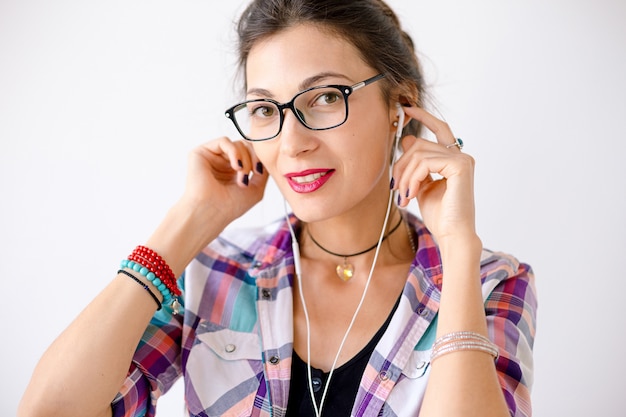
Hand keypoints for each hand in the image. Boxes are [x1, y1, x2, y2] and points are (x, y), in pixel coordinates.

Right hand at [181, 137, 268, 224]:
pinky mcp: (201, 152)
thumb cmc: (230, 206)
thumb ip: (263, 171)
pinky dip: (234, 152)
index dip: (259, 157)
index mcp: (233, 171)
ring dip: (245, 159)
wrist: (211, 212)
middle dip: (254, 157)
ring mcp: (212, 156)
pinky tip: (235, 166)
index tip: (259, 172)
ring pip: (237, 143)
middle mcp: (222, 162)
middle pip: (246, 145)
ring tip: (242, 176)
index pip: (251, 153)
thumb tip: (266, 157)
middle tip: (253, 173)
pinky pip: (224, 141)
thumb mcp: (256, 189)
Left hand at [392, 107, 476, 244]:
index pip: (439, 129)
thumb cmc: (439, 215)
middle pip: (420, 143)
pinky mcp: (460, 166)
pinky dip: (412, 178)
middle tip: (394, 187)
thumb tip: (408, 139)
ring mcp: (462, 160)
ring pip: (419, 153)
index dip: (423, 117)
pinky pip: (425, 162)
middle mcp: (461, 156)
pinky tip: (411, 195)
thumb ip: (416, 164)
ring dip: (404, 176)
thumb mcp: (421, 184)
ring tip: (404, 196)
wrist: (451, 234)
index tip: (407, 109)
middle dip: (400, 163)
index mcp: (453, 159)